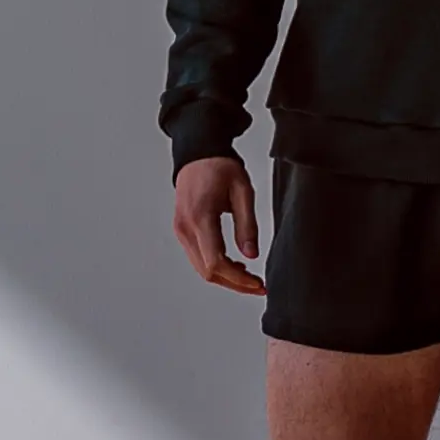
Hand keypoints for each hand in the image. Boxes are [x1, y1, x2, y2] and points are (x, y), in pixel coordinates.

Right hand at [173, 155, 265, 294]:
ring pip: (201, 269)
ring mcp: (181, 230)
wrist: (198, 153)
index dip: (238, 279)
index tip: (258, 283)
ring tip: (250, 277)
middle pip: (207, 272)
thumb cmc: (220, 167)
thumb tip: (251, 255)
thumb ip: (247, 225)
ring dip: (226, 278)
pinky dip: (216, 267)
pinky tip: (235, 266)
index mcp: (200, 217)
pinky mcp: (182, 230)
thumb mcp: (243, 191)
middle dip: (235, 284)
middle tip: (259, 286)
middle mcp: (185, 228)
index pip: (216, 262)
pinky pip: (198, 258)